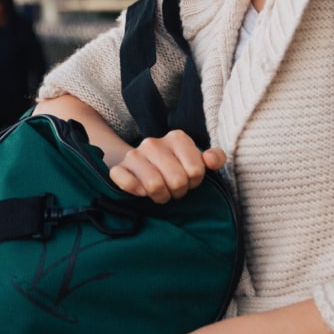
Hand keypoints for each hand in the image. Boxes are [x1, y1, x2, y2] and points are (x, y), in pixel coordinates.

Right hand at [109, 130, 225, 202]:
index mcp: (177, 138)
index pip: (196, 171)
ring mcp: (134, 154)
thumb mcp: (197, 160)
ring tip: (161, 192)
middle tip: (174, 189)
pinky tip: (141, 191)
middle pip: (177, 181)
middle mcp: (154, 143)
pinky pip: (126, 182)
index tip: (188, 179)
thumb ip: (214, 158)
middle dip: (178, 191)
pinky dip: (135, 191)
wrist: (141, 166)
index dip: (194, 182)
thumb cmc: (175, 166)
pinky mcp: (119, 168)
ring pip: (155, 185)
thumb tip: (211, 160)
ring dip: (161, 196)